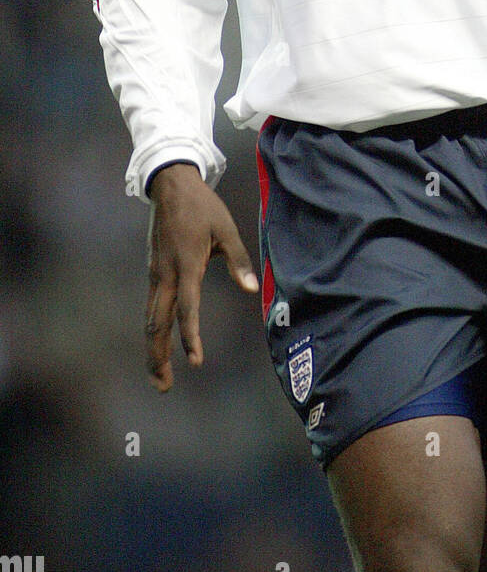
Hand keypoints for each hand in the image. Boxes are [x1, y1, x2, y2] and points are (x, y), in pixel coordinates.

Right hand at [145, 163, 258, 390]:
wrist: (171, 186)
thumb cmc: (203, 207)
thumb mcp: (227, 229)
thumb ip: (239, 261)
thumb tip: (251, 290)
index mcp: (187, 265)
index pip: (187, 308)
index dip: (190, 336)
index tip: (195, 361)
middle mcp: (166, 274)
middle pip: (157, 323)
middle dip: (159, 355)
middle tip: (164, 385)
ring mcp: (155, 273)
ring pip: (149, 318)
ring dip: (152, 348)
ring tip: (158, 375)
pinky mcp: (153, 271)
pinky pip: (150, 306)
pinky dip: (151, 330)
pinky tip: (157, 344)